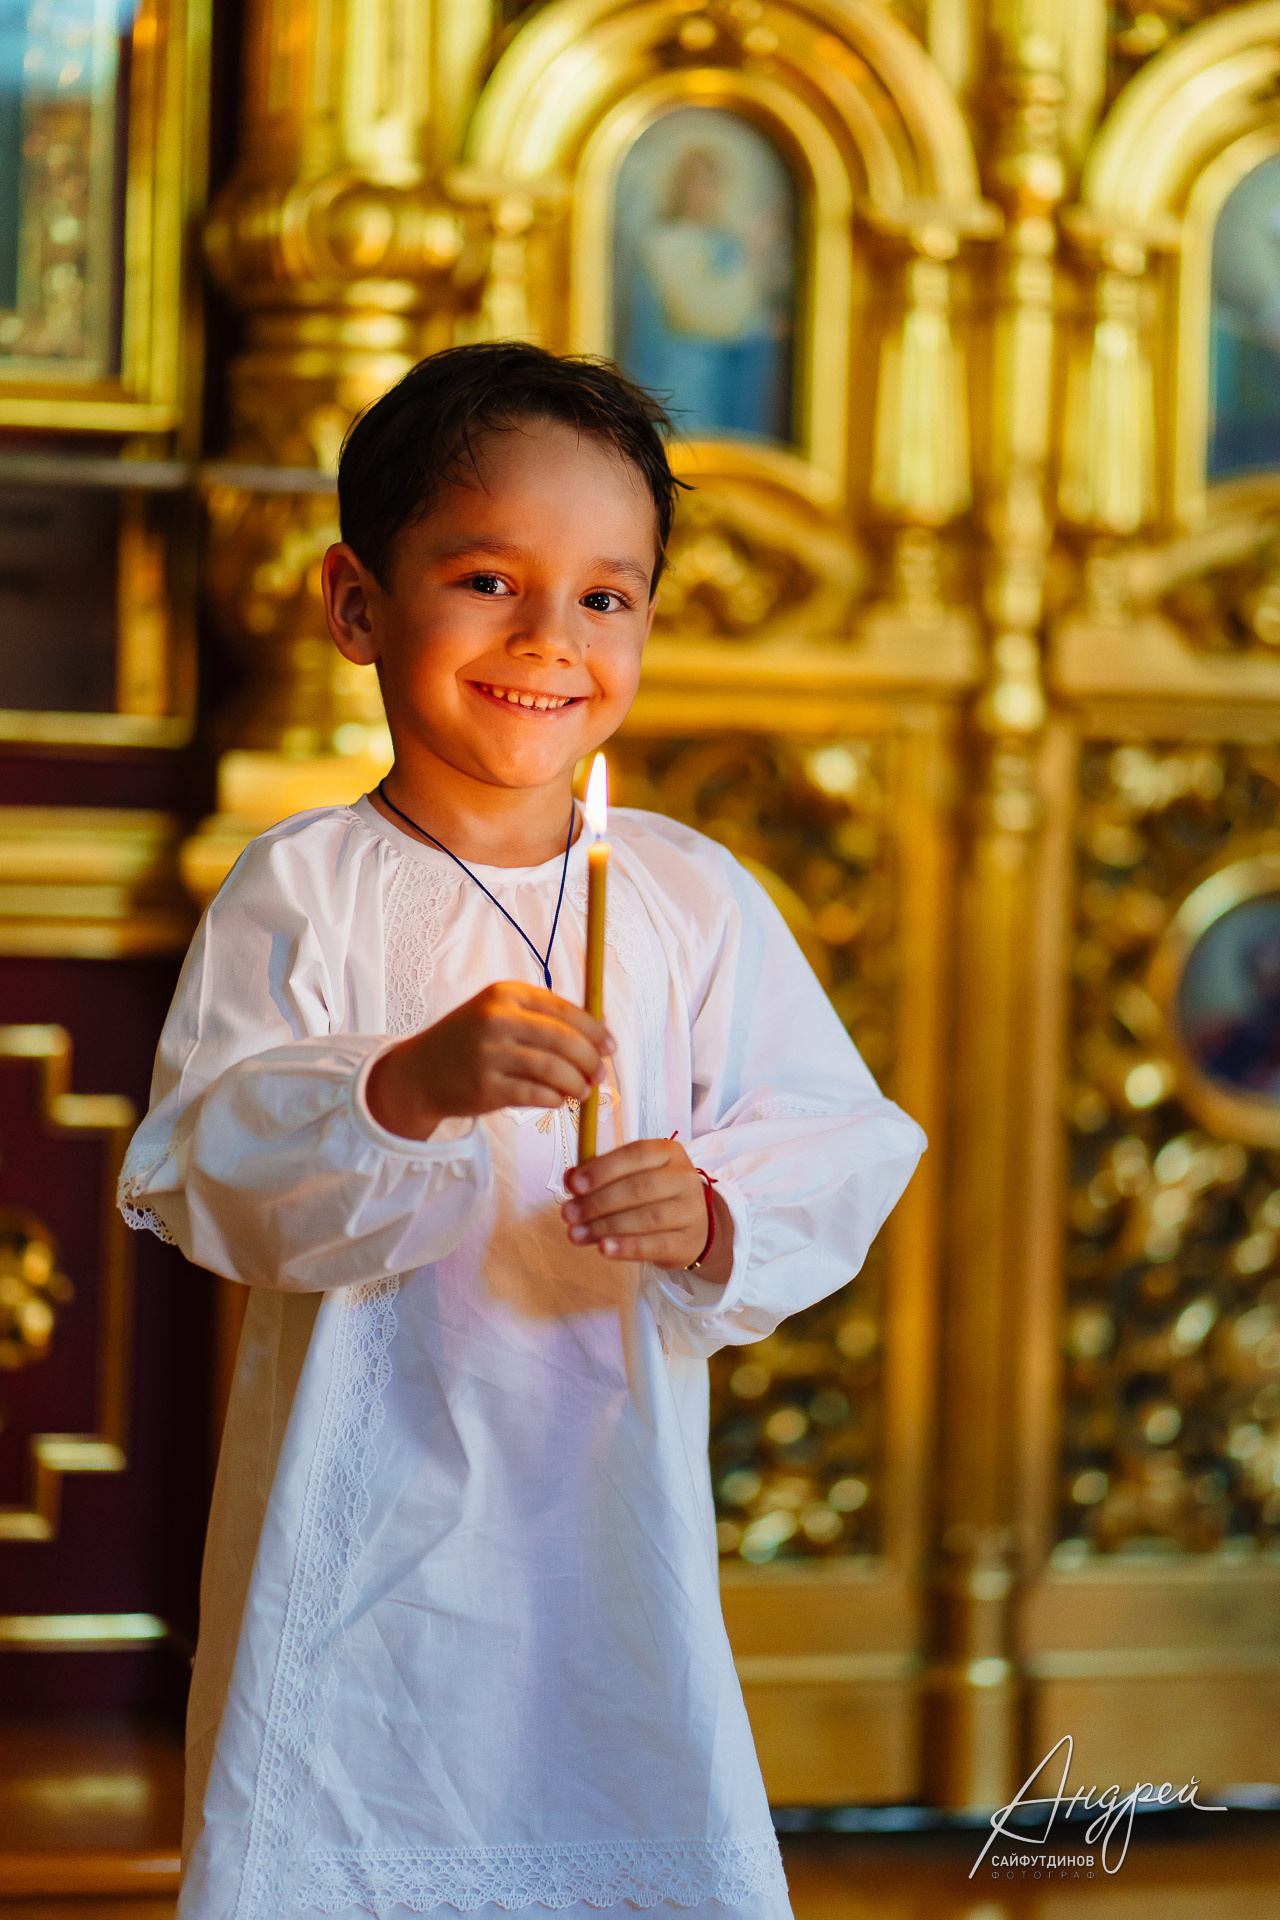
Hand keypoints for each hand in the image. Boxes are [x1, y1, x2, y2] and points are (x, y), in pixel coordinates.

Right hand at [365, 981, 612, 1140]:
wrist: (420, 1072)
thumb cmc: (471, 1042)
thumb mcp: (499, 1013)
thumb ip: (542, 1018)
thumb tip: (599, 1030)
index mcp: (506, 994)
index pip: (564, 1009)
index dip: (594, 1030)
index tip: (610, 1046)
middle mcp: (496, 1019)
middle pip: (564, 1039)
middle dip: (590, 1060)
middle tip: (600, 1074)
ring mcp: (489, 1053)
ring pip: (553, 1069)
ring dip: (577, 1084)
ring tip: (582, 1091)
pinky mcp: (485, 1086)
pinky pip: (535, 1094)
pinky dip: (555, 1099)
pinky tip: (558, 1100)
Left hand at [561, 1137, 731, 1285]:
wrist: (690, 1228)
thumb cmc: (653, 1196)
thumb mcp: (629, 1177)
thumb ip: (599, 1175)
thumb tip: (570, 1179)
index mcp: (669, 1152)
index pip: (635, 1154)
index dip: (602, 1169)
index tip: (574, 1186)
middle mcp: (685, 1178)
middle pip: (639, 1188)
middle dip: (597, 1202)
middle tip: (568, 1215)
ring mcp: (691, 1211)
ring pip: (646, 1218)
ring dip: (606, 1227)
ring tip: (576, 1235)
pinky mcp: (688, 1242)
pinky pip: (655, 1245)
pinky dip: (627, 1248)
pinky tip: (604, 1249)